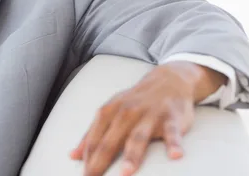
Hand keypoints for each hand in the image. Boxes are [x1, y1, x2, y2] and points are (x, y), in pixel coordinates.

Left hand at [70, 62, 226, 175]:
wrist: (167, 81)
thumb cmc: (134, 102)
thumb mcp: (110, 112)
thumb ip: (92, 135)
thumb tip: (73, 155)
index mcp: (109, 112)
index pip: (94, 139)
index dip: (88, 158)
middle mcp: (126, 113)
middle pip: (112, 140)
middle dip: (101, 160)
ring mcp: (149, 115)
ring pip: (139, 136)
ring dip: (132, 154)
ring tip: (126, 172)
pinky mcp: (171, 117)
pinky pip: (173, 132)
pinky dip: (174, 143)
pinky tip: (175, 155)